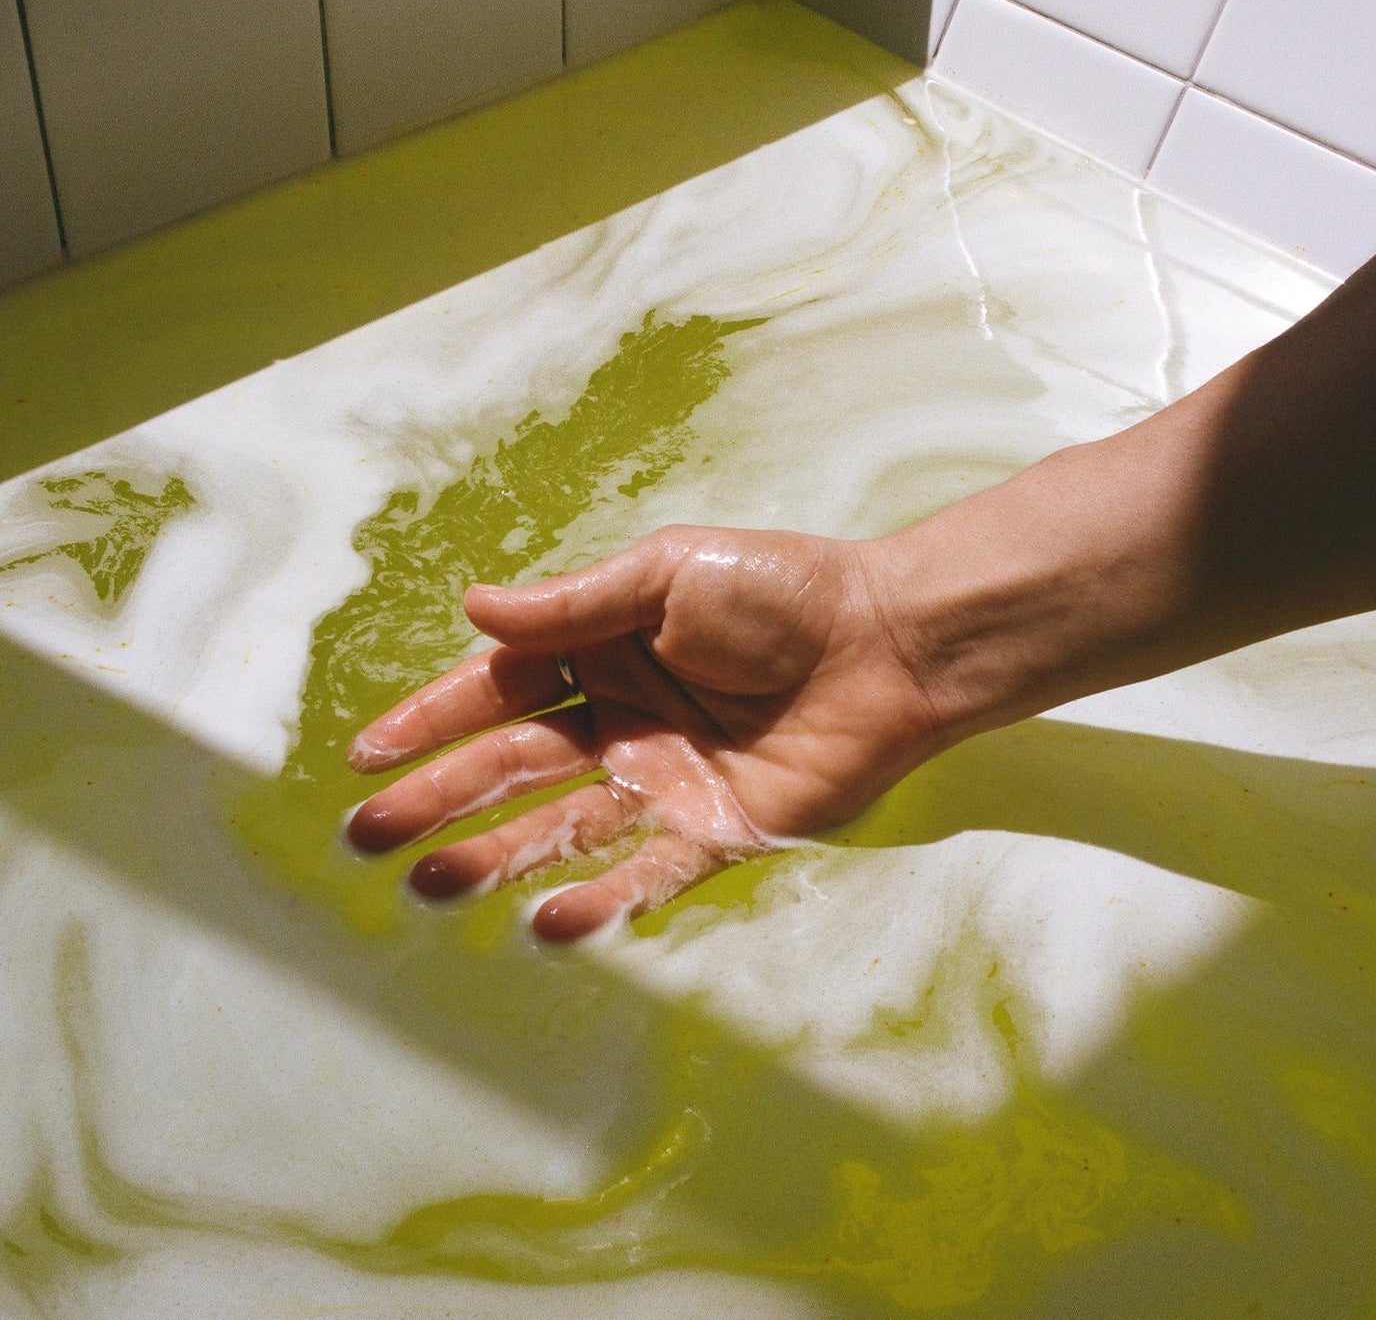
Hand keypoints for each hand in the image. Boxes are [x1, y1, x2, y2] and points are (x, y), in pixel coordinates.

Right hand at [345, 525, 943, 939]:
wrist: (887, 642)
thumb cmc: (779, 591)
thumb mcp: (664, 574)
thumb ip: (571, 605)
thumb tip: (472, 608)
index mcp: (605, 651)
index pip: (499, 690)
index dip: (432, 721)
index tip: (366, 754)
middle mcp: (624, 722)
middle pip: (515, 767)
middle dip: (440, 799)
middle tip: (368, 836)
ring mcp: (666, 783)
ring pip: (564, 827)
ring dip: (495, 857)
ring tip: (429, 886)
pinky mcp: (717, 831)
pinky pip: (648, 873)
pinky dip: (599, 899)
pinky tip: (544, 921)